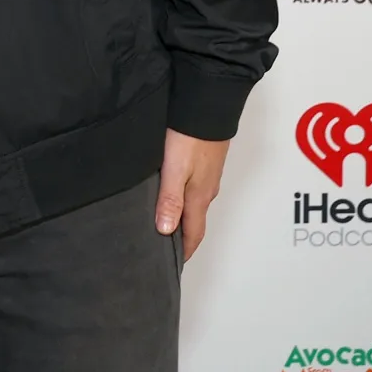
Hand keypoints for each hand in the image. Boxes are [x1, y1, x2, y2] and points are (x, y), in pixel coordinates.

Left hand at [155, 129, 229, 261]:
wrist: (207, 106)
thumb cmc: (190, 136)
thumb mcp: (175, 169)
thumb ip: (170, 199)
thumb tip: (166, 230)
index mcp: (199, 196)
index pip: (193, 233)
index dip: (184, 251)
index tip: (174, 265)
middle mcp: (206, 190)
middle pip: (194, 222)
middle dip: (181, 238)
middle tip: (164, 250)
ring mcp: (206, 177)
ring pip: (193, 205)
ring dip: (181, 219)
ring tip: (163, 226)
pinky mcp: (203, 163)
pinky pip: (193, 190)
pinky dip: (182, 201)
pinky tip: (169, 196)